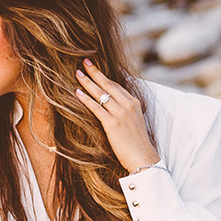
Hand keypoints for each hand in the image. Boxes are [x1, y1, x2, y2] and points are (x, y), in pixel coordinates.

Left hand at [76, 60, 159, 174]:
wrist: (143, 157)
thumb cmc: (136, 143)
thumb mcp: (134, 122)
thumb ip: (126, 112)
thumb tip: (113, 107)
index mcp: (134, 103)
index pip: (117, 86)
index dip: (105, 76)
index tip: (95, 68)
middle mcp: (128, 105)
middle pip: (108, 85)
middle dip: (95, 73)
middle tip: (85, 62)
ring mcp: (121, 113)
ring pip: (101, 94)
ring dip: (88, 82)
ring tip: (78, 74)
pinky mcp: (112, 124)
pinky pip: (96, 108)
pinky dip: (86, 99)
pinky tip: (78, 93)